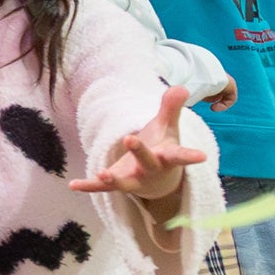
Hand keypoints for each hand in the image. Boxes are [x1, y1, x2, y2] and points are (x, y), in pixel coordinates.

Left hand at [70, 86, 204, 203]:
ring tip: (102, 174)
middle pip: (148, 162)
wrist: (160, 182)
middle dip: (140, 151)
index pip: (179, 155)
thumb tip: (181, 86)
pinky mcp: (118, 183)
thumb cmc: (163, 149)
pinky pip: (102, 188)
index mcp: (166, 156)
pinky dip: (89, 186)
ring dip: (114, 179)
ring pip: (125, 181)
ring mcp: (134, 179)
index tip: (202, 156)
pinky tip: (73, 184)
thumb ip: (171, 108)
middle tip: (130, 138)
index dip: (190, 156)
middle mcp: (151, 170)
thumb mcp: (168, 129)